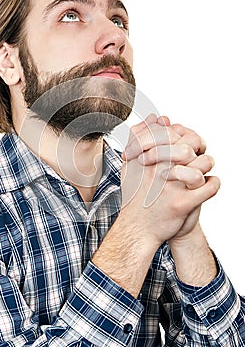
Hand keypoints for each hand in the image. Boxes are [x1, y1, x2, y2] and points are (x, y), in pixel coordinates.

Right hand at [120, 115, 219, 244]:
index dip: (181, 135)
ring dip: (206, 166)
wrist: (136, 229)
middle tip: (194, 156)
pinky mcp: (182, 204)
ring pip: (203, 163)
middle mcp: (157, 169)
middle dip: (196, 148)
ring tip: (200, 172)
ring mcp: (170, 187)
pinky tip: (205, 186)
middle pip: (188, 146)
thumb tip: (157, 117)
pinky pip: (210, 187)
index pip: (170, 133)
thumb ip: (142, 138)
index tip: (181, 143)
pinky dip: (213, 184)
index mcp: (146, 158)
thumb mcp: (133, 165)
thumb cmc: (136, 196)